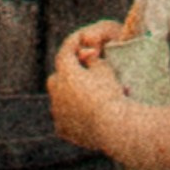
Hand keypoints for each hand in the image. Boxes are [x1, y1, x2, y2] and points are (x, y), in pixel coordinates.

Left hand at [48, 22, 126, 152]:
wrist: (112, 127)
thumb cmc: (111, 94)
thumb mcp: (105, 70)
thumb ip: (93, 60)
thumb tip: (85, 57)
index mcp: (66, 73)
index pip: (65, 52)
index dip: (73, 44)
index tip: (79, 40)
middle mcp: (56, 92)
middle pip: (56, 77)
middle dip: (66, 74)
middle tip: (81, 73)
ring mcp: (57, 112)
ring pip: (59, 99)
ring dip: (68, 95)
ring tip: (86, 97)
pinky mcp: (62, 129)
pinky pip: (64, 118)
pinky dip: (71, 115)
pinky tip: (85, 116)